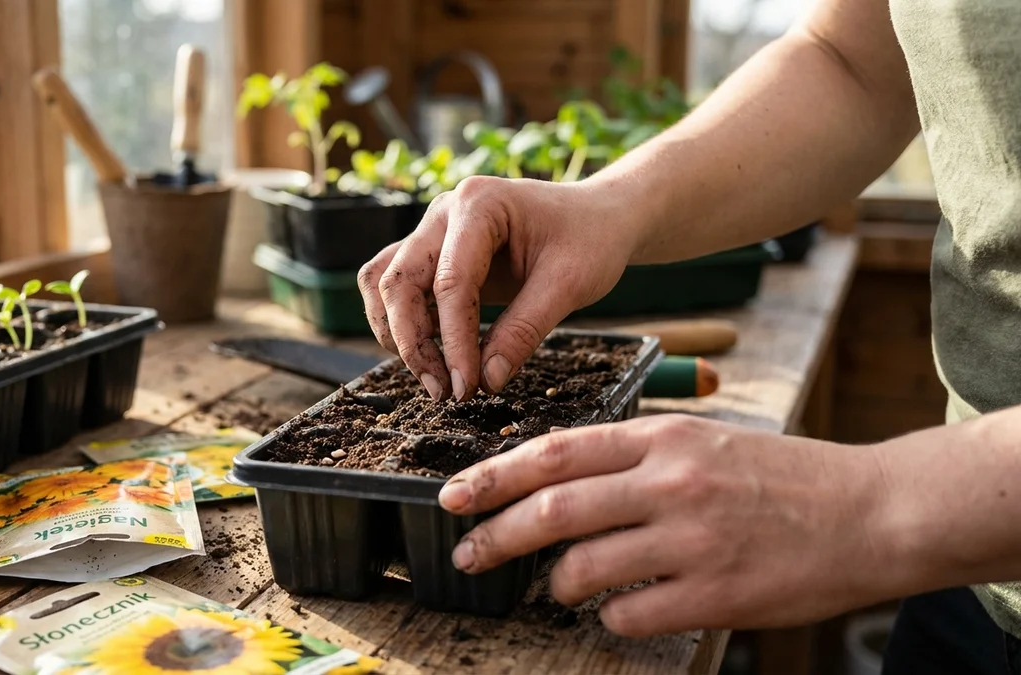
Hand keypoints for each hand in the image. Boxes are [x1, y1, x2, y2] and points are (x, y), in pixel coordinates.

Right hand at [357, 176, 635, 400]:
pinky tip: (430, 353)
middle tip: (443, 391)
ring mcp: (433, 230)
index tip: (465, 386)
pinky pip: (395, 285)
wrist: (597, 217)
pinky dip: (401, 322)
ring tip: (434, 377)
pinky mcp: (433, 253)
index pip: (451, 282)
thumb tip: (488, 380)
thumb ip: (525, 330)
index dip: (454, 341)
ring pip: (386, 283)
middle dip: (414, 342)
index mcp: (480, 205)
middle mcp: (445, 212)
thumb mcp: (570, 285)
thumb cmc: (590, 239)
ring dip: (398, 333)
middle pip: (400, 280)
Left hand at [437, 415, 900, 635]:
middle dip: (497, 533)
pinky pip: (630, 613)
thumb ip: (634, 458)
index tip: (454, 494)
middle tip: (468, 553)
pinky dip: (609, 615)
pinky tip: (618, 609)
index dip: (495, 475)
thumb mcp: (704, 442)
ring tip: (556, 586)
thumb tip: (556, 483)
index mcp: (664, 437)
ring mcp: (693, 539)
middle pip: (554, 508)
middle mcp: (672, 482)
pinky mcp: (717, 593)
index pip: (556, 452)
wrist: (871, 512)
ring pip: (583, 566)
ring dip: (556, 582)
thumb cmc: (781, 476)